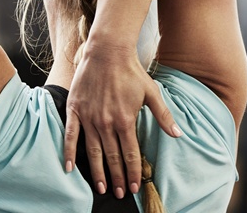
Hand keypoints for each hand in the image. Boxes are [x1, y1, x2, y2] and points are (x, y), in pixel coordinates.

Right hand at [63, 42, 181, 198]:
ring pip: (92, 151)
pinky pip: (70, 136)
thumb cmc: (132, 71)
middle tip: (118, 194)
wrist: (108, 52)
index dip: (132, 173)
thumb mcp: (152, 92)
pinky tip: (69, 168)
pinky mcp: (75, 110)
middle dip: (116, 177)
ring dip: (97, 171)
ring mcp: (89, 118)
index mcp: (126, 120)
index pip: (130, 154)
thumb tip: (177, 134)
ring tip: (100, 188)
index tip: (134, 187)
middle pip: (112, 157)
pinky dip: (69, 152)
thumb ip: (163, 116)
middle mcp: (106, 123)